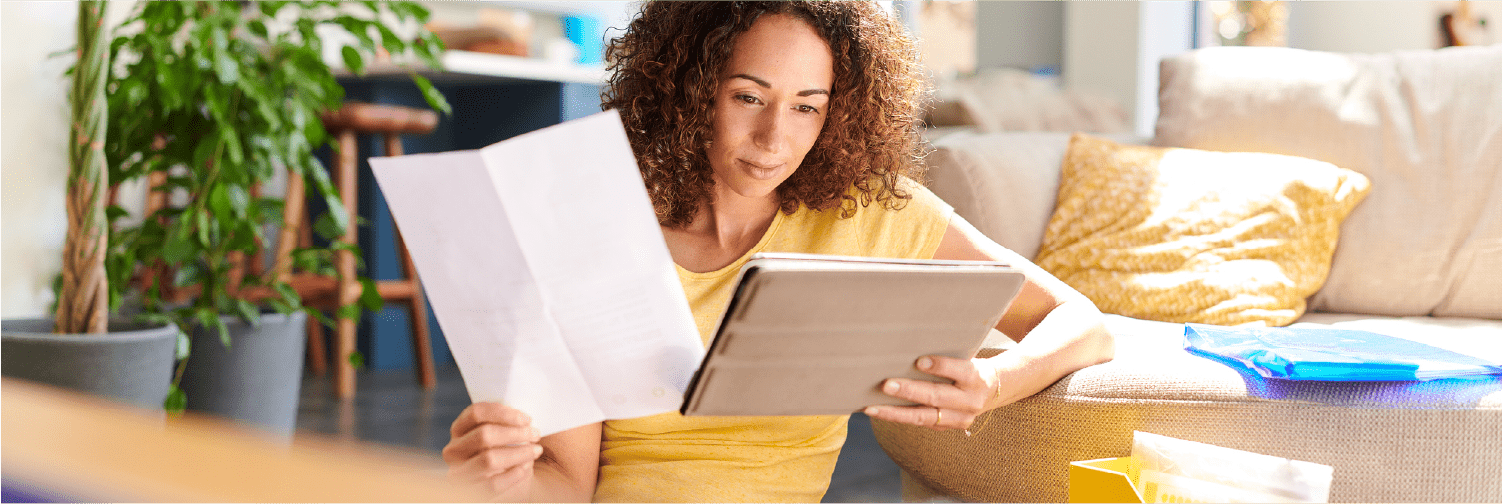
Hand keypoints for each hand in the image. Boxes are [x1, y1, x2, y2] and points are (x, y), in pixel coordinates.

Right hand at [443, 402, 543, 500]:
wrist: (506, 483)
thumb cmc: (505, 451)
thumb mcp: (501, 434)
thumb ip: (506, 422)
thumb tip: (525, 419)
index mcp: (459, 429)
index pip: (476, 413)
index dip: (503, 413)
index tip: (526, 419)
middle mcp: (454, 450)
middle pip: (484, 435)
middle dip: (515, 433)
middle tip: (536, 434)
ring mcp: (459, 472)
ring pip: (489, 459)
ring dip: (518, 453)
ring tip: (536, 451)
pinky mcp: (470, 492)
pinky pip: (494, 483)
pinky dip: (514, 474)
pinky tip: (526, 468)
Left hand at [864, 355, 997, 431]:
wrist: (994, 389)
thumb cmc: (970, 365)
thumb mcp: (967, 355)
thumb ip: (946, 354)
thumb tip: (908, 344)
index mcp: (976, 377)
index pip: (958, 370)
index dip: (939, 366)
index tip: (918, 361)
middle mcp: (970, 400)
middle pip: (936, 396)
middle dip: (909, 391)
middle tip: (885, 385)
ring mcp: (960, 418)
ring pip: (924, 417)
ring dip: (895, 412)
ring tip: (871, 407)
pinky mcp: (948, 427)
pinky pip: (920, 423)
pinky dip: (898, 417)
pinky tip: (879, 411)